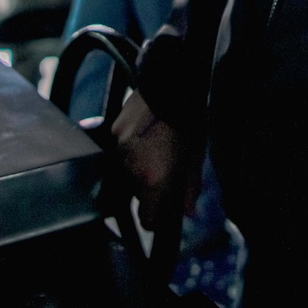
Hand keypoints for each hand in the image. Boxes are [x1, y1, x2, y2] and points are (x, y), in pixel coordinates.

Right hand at [111, 90, 194, 228]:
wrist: (171, 88)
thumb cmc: (188, 124)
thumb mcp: (194, 159)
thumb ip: (189, 189)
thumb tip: (187, 213)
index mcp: (154, 180)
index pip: (146, 219)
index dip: (154, 218)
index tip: (160, 211)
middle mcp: (131, 170)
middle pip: (135, 193)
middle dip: (147, 186)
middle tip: (164, 167)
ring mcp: (119, 151)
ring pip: (125, 172)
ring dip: (136, 166)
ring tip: (154, 147)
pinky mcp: (112, 132)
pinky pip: (118, 150)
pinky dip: (129, 148)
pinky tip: (144, 134)